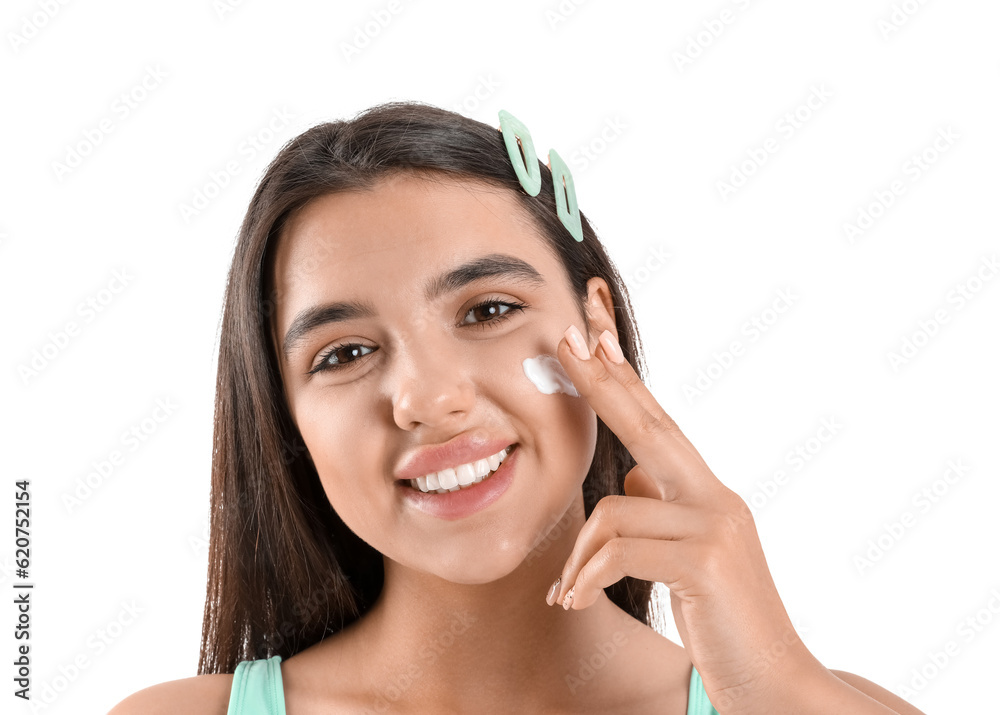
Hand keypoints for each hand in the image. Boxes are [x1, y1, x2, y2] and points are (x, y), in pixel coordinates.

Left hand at [547, 324, 821, 713]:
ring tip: (568, 593)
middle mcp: (716, 497)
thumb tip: (630, 480)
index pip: (658, 424)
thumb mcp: (688, 558)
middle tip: (566, 336)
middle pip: (649, 425)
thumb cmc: (724, 623)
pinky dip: (587, 578)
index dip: (623, 379)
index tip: (594, 336)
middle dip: (603, 379)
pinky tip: (574, 603)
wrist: (775, 685)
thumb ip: (662, 514)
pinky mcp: (706, 560)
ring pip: (613, 510)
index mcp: (707, 494)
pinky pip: (619, 551)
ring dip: (579, 558)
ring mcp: (716, 525)